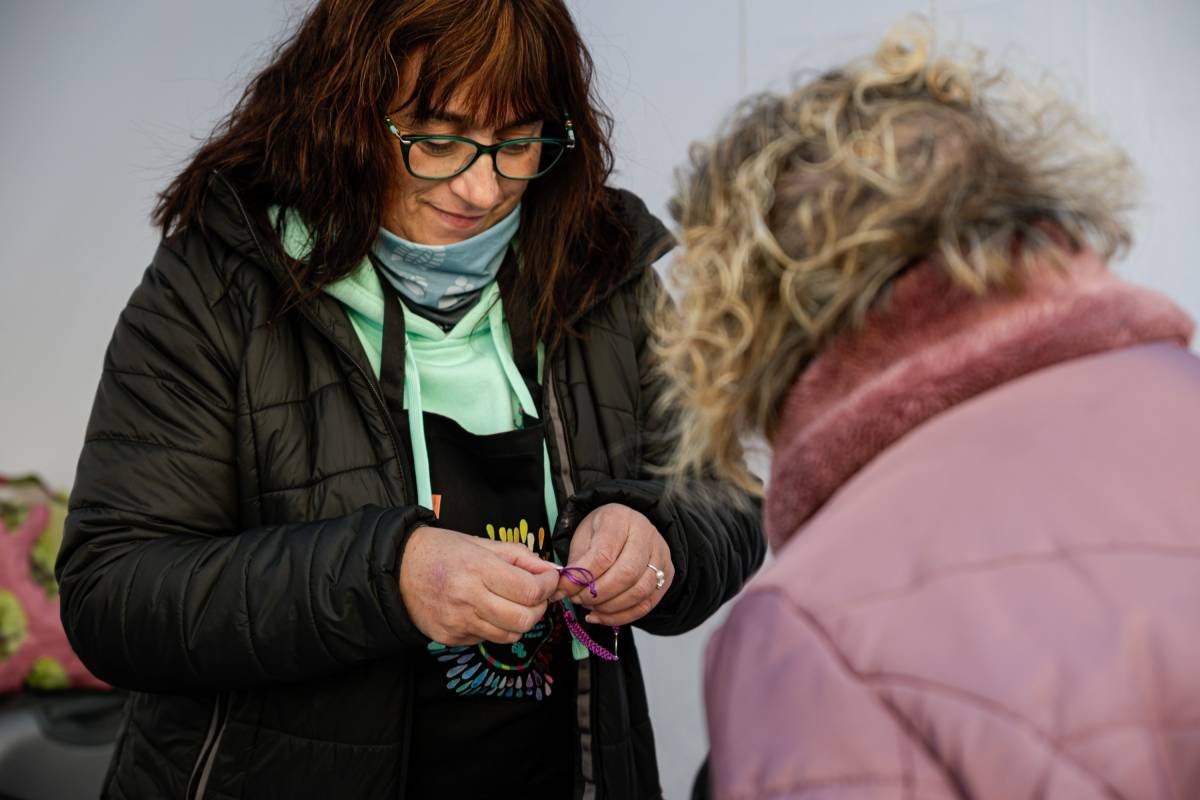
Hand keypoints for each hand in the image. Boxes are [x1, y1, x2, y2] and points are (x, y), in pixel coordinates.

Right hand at [399, 525, 559, 645]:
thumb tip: (550, 570)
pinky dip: (495, 627)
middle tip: (536, 595)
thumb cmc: (442, 551)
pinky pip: (487, 639)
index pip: (529, 590)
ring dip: (520, 620)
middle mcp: (468, 599)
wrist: (397, 570)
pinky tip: (484, 609)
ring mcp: (458, 623)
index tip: (550, 578)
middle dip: (539, 608)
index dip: (548, 586)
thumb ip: (520, 556)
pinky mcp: (450, 638)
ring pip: (509, 635)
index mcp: (477, 569)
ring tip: (511, 602)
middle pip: (524, 619)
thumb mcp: (482, 543)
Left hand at [555, 503, 674, 626]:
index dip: (582, 577)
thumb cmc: (602, 532)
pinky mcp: (666, 576)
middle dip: (597, 594)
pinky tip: (601, 615)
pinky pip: (646, 604)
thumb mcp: (584, 537)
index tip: (564, 588)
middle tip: (578, 600)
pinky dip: (621, 616)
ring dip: (609, 607)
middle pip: (626, 574)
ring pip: (639, 592)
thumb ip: (576, 563)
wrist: (628, 526)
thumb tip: (562, 591)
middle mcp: (646, 535)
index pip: (604, 554)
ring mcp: (660, 556)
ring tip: (590, 607)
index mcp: (620, 519)